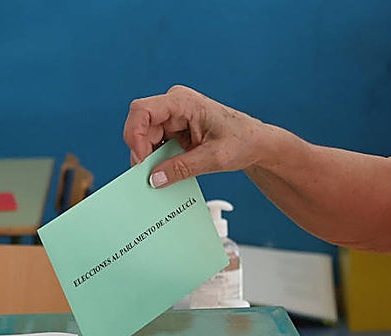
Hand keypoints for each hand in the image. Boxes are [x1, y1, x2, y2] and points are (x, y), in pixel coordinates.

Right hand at [124, 85, 266, 186]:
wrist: (255, 143)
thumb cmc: (242, 141)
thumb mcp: (214, 158)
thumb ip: (183, 168)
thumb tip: (155, 179)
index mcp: (183, 102)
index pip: (142, 110)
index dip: (135, 136)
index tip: (142, 162)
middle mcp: (174, 105)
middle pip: (140, 127)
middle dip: (141, 153)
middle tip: (150, 177)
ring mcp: (172, 118)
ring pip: (144, 138)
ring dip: (148, 159)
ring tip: (162, 176)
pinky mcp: (173, 130)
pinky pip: (154, 145)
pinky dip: (156, 160)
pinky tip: (166, 172)